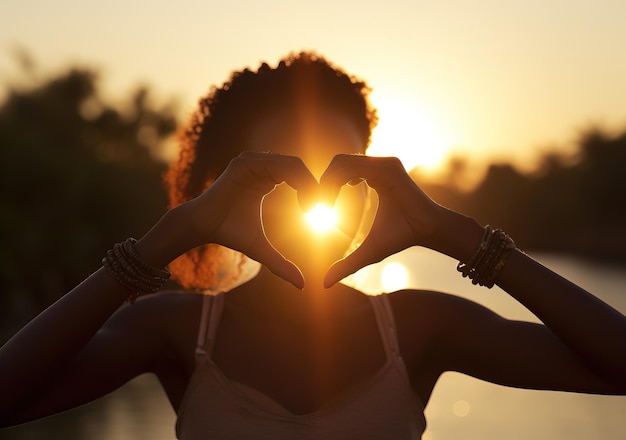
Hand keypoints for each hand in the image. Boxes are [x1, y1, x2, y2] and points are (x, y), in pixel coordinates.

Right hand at [185, 151, 317, 288]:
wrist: (203, 227)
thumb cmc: (230, 234)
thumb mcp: (262, 249)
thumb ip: (281, 264)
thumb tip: (301, 286)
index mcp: (266, 178)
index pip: (297, 174)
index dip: (312, 190)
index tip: (318, 213)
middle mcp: (260, 166)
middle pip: (297, 166)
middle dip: (313, 186)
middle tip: (320, 209)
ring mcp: (251, 162)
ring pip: (290, 163)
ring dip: (306, 183)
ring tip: (311, 207)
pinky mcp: (243, 164)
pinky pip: (275, 164)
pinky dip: (293, 178)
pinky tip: (300, 201)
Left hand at [320, 154, 444, 286]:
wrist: (428, 232)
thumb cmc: (401, 237)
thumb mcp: (368, 251)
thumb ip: (346, 264)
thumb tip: (325, 284)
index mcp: (373, 176)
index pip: (340, 169)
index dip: (324, 185)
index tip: (315, 208)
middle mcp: (378, 166)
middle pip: (339, 161)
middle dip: (323, 182)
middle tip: (314, 206)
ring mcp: (385, 164)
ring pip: (344, 162)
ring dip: (328, 182)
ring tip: (323, 205)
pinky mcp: (391, 168)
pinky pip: (358, 167)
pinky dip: (341, 179)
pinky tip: (338, 198)